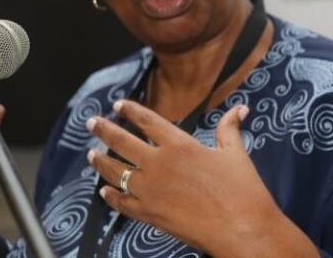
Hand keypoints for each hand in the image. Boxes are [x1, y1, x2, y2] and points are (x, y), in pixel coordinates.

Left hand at [85, 100, 284, 256]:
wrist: (241, 228)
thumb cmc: (242, 189)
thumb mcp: (235, 153)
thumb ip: (229, 129)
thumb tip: (239, 109)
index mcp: (179, 144)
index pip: (147, 120)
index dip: (130, 110)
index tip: (117, 105)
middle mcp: (159, 164)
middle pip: (122, 142)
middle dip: (103, 130)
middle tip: (91, 122)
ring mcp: (150, 190)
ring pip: (116, 171)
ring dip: (101, 161)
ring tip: (91, 154)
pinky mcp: (149, 214)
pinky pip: (122, 203)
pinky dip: (111, 196)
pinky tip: (104, 191)